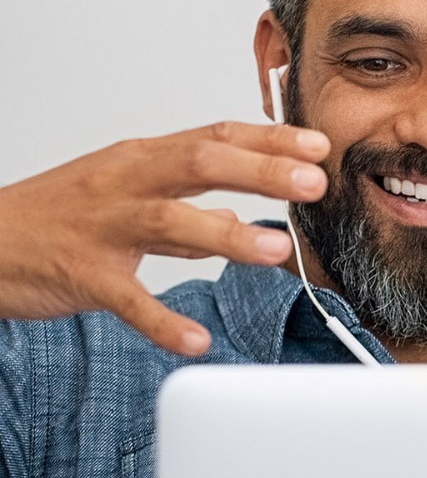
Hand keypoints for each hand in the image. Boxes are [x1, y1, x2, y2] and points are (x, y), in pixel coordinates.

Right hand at [0, 121, 329, 355]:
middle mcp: (125, 182)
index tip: (318, 146)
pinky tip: (197, 340)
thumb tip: (239, 218)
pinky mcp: (81, 273)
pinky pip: (128, 299)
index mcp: (140, 160)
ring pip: (169, 221)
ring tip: (277, 251)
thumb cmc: (56, 217)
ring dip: (227, 236)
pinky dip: (162, 321)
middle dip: (261, 171)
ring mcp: (102, 226)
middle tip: (314, 183)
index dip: (269, 140)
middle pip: (200, 163)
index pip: (215, 137)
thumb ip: (186, 207)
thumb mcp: (124, 196)